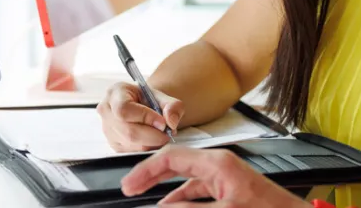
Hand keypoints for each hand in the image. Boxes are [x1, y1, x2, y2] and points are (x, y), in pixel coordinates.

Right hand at [96, 82, 184, 151]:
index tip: (162, 122)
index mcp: (115, 93)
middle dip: (153, 135)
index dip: (145, 117)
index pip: (124, 109)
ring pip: (132, 144)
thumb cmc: (148, 99)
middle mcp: (106, 111)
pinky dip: (148, 148)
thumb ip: (172, 106)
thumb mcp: (162, 96)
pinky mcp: (114, 145)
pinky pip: (133, 152)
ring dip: (153, 143)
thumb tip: (171, 121)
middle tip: (168, 132)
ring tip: (162, 134)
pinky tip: (153, 139)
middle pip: (128, 131)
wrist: (141, 106)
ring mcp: (108, 130)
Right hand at [121, 147, 312, 206]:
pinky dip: (182, 200)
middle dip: (152, 177)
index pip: (172, 157)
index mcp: (218, 163)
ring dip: (166, 191)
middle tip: (131, 189)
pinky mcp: (231, 192)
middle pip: (176, 165)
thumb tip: (160, 207)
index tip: (130, 185)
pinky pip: (199, 191)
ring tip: (148, 201)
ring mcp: (226, 178)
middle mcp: (220, 166)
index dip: (146, 170)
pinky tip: (173, 207)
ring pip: (187, 181)